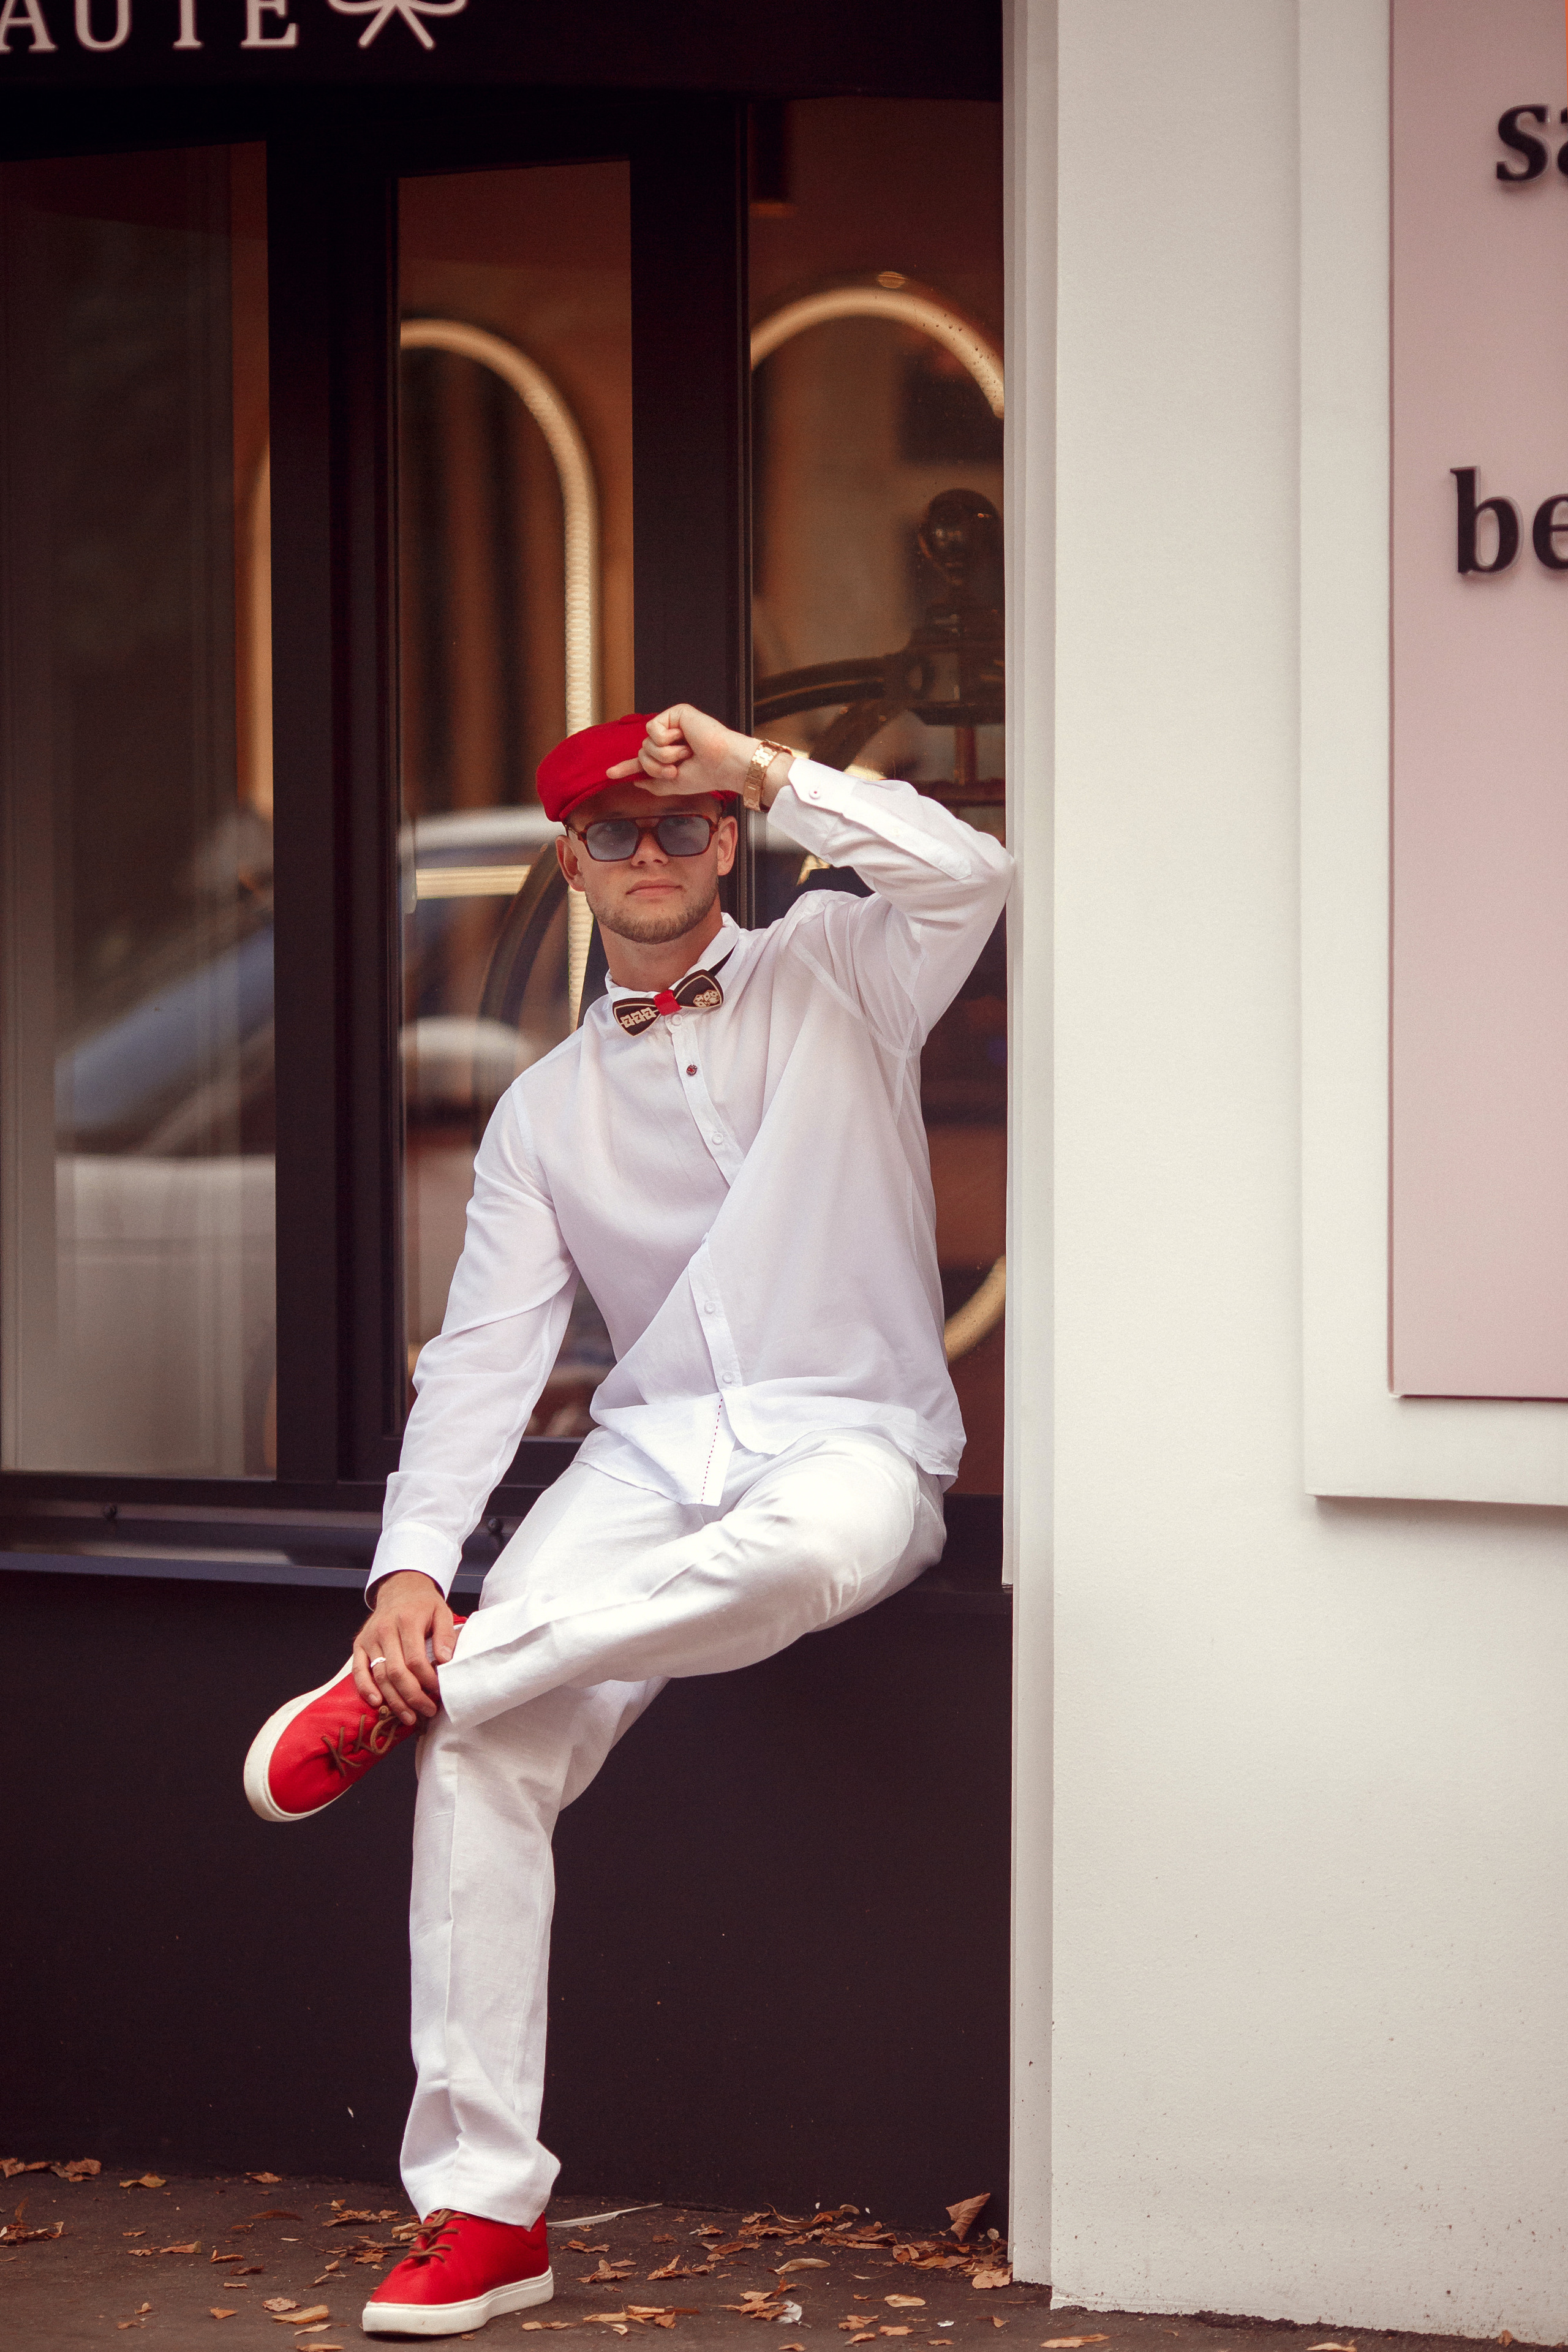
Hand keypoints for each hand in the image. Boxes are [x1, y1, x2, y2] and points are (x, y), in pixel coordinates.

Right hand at [352, 1570, 455, 1726]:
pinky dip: (365, 1688)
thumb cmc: (423, 1605)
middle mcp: (385, 1630)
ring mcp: (370, 1638)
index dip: (428, 1680)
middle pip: (396, 1672)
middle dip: (413, 1697)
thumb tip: (445, 1661)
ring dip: (394, 1700)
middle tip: (428, 1711)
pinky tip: (377, 1703)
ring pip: (379, 1676)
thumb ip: (446, 1635)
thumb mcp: (442, 1612)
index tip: (439, 1692)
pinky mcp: (359, 1645)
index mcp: (407, 1621)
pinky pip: (359, 1671)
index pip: (416, 1660)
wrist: (399, 1589)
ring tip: (409, 1717)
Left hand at [606, 705, 764, 799]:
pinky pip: (653, 730)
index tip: (610, 774)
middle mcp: (671, 739)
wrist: (723, 765)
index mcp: (671, 755)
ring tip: (687, 753)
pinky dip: (667, 740)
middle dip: (656, 767)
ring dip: (664, 756)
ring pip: (646, 745)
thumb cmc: (707, 774)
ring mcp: (672, 725)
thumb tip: (636, 781)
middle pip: (642, 754)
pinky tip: (685, 739)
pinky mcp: (676, 714)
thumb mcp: (675, 785)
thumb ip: (653, 784)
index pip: (644, 761)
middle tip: (677, 768)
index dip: (627, 767)